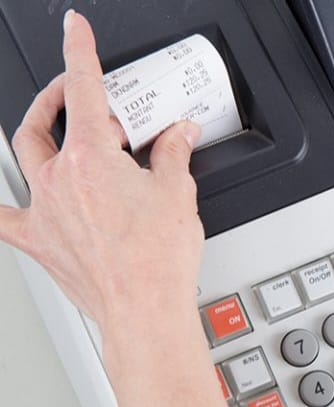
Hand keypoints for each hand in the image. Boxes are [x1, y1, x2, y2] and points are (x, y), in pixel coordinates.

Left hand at [0, 11, 233, 406]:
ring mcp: (43, 210)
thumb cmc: (158, 261)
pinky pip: (2, 218)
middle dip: (61, 96)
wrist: (144, 311)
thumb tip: (179, 134)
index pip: (84, 89)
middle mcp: (59, 180)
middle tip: (82, 92)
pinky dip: (1, 203)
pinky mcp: (38, 240)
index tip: (74, 29)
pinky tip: (6, 198)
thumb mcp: (178, 194)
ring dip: (38, 133)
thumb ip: (173, 154)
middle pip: (47, 120)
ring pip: (25, 156)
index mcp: (93, 160)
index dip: (79, 51)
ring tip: (55, 126)